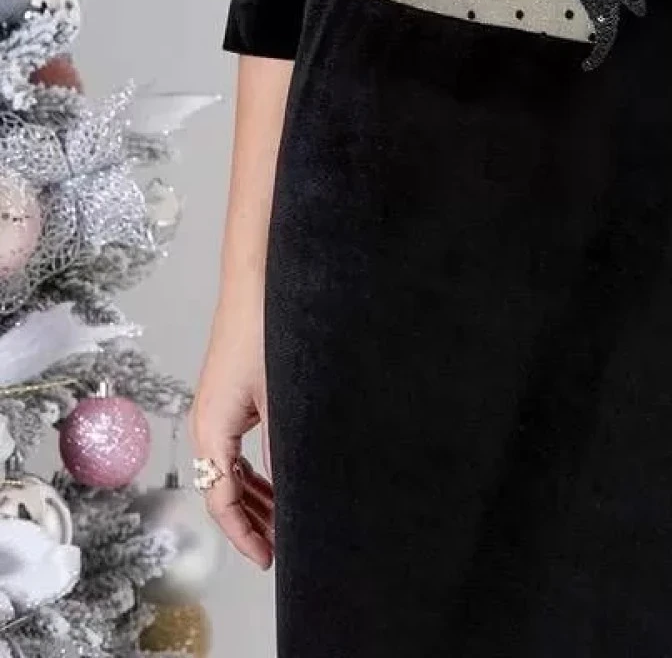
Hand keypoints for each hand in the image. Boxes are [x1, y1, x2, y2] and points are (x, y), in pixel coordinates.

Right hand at [189, 287, 274, 569]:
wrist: (256, 283)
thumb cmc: (265, 332)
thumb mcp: (279, 397)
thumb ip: (283, 446)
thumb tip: (294, 489)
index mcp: (212, 430)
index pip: (221, 500)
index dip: (244, 535)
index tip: (267, 558)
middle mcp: (206, 425)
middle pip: (223, 491)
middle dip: (251, 521)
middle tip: (281, 546)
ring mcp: (215, 412)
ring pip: (230, 472)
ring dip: (254, 498)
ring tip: (284, 520)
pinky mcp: (228, 399)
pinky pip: (235, 450)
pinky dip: (254, 472)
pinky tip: (277, 482)